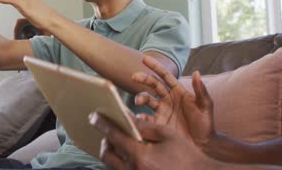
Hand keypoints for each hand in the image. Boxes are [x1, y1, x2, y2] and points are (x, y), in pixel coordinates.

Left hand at [89, 112, 216, 169]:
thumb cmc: (187, 155)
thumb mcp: (167, 134)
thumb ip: (144, 126)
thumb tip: (126, 117)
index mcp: (141, 156)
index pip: (115, 136)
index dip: (103, 124)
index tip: (94, 116)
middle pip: (107, 154)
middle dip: (105, 141)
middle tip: (108, 131)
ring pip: (112, 166)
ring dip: (111, 153)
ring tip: (115, 142)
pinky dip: (120, 163)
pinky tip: (125, 155)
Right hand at [133, 55, 214, 146]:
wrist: (203, 145)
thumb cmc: (206, 124)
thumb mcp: (206, 106)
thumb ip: (201, 90)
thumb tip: (197, 72)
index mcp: (178, 92)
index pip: (165, 75)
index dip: (155, 66)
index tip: (144, 58)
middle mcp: (167, 99)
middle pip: (152, 84)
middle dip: (143, 79)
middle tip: (134, 76)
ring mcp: (161, 111)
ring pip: (147, 100)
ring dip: (140, 98)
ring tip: (138, 101)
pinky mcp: (158, 124)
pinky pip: (146, 118)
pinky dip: (140, 117)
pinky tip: (139, 118)